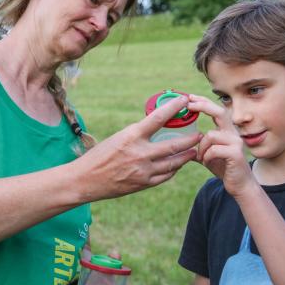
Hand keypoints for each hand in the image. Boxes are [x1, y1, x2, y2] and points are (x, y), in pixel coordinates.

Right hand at [80, 95, 200, 199]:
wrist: (84, 180)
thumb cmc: (99, 156)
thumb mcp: (118, 138)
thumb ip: (138, 135)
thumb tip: (155, 128)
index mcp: (131, 136)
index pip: (158, 118)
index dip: (173, 107)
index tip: (184, 100)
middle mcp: (140, 153)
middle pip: (173, 144)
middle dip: (190, 139)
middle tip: (200, 134)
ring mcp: (143, 170)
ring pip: (173, 163)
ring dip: (186, 156)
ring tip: (194, 151)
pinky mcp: (143, 184)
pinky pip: (165, 176)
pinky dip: (173, 169)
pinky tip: (177, 165)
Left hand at [187, 94, 255, 197]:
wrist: (240, 186)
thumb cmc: (224, 168)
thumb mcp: (208, 155)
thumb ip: (198, 148)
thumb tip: (182, 145)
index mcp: (226, 131)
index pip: (217, 110)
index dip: (204, 102)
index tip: (190, 97)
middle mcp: (233, 133)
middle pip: (220, 112)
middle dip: (203, 106)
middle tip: (189, 104)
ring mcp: (236, 142)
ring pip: (211, 135)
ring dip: (201, 147)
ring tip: (201, 157)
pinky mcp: (236, 154)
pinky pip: (214, 149)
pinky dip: (206, 156)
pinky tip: (206, 162)